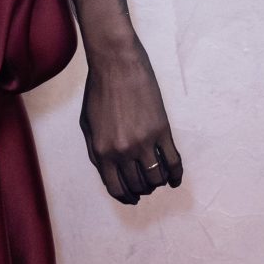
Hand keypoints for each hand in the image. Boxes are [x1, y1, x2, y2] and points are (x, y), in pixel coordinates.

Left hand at [80, 40, 182, 206]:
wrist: (116, 64)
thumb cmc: (98, 92)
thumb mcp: (87, 125)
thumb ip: (96, 151)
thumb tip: (108, 172)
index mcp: (102, 152)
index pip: (116, 187)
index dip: (125, 197)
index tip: (131, 198)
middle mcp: (122, 151)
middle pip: (137, 185)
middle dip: (142, 190)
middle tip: (145, 187)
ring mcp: (144, 142)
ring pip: (156, 178)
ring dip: (157, 183)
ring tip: (158, 180)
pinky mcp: (162, 131)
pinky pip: (172, 161)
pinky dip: (175, 175)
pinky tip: (174, 180)